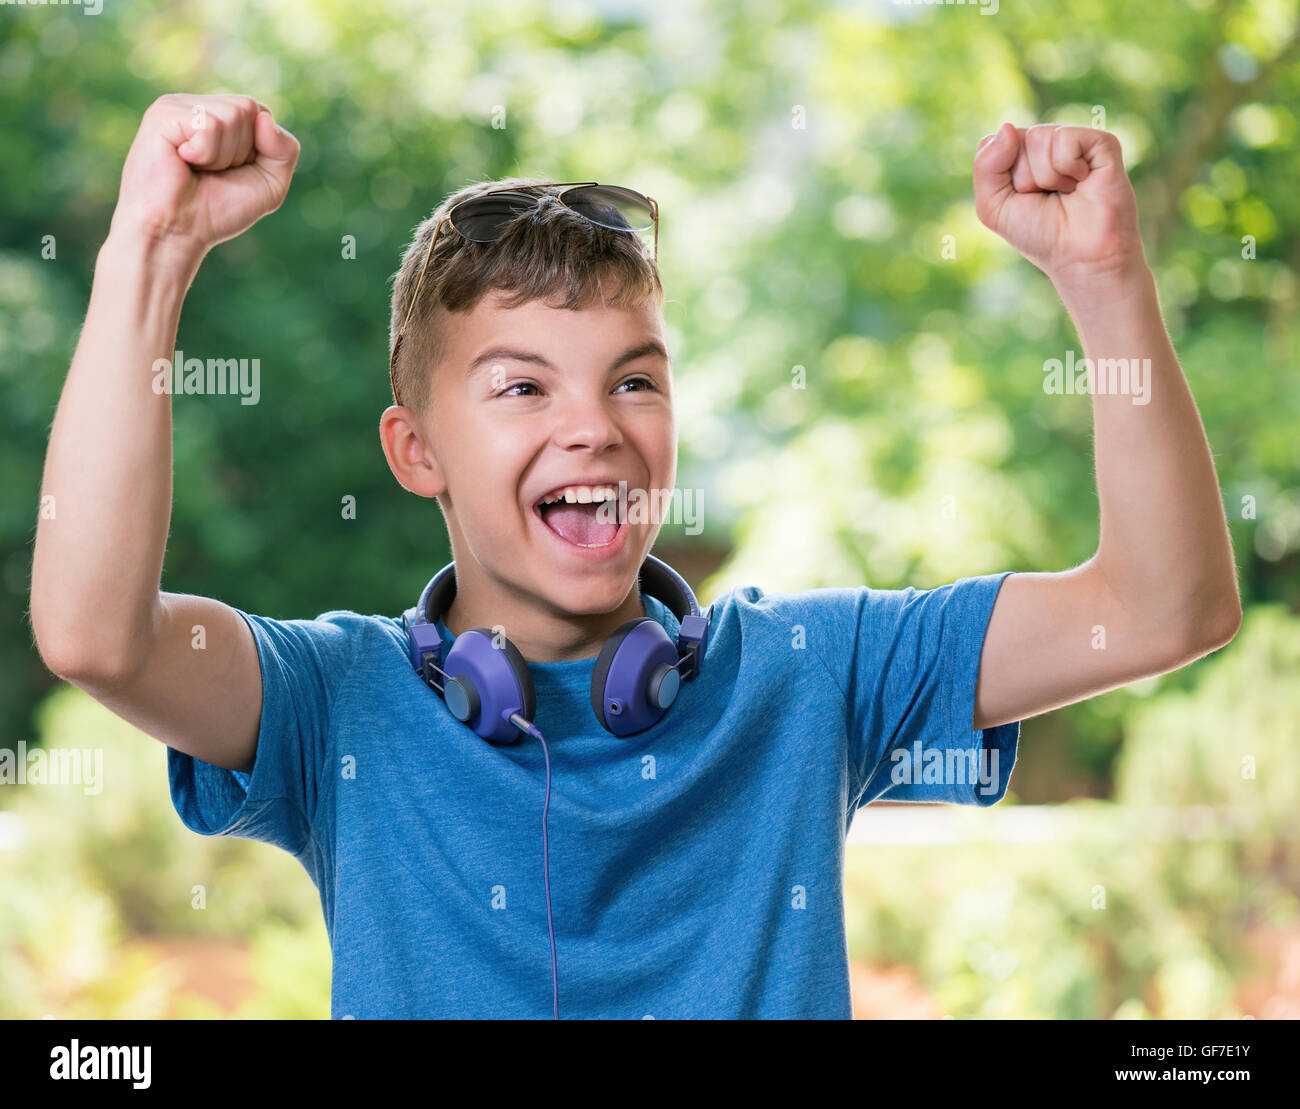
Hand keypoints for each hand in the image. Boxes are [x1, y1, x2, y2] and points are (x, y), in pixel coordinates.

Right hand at [110, 93, 299, 260]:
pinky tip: (182, 161)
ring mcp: (178, 105)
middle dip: (241, 152)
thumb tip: (264, 118)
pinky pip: (210, 124)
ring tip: (196, 168)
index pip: (262, 112)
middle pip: (250, 108)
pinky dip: (206, 153)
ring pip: (233, 115)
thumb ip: (285, 149)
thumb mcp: (270, 184)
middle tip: (210, 172)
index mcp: (220, 116)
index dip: (260, 150)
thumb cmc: (217, 211)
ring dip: (223, 156)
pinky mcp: (162, 113)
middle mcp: (199, 106)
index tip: (232, 171)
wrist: (176, 233)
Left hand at [973, 123, 1145, 289]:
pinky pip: (1065, 138)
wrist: (1080, 257)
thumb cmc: (1039, 234)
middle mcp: (1048, 143)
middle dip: (1024, 178)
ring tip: (1066, 192)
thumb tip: (1007, 127)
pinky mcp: (1102, 143)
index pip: (994, 143)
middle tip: (1046, 198)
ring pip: (1040, 137)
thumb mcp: (994, 207)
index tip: (1021, 199)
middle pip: (1016, 139)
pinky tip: (1082, 181)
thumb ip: (985, 167)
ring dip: (1046, 176)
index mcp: (1021, 155)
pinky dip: (1067, 167)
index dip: (1001, 177)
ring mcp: (1075, 141)